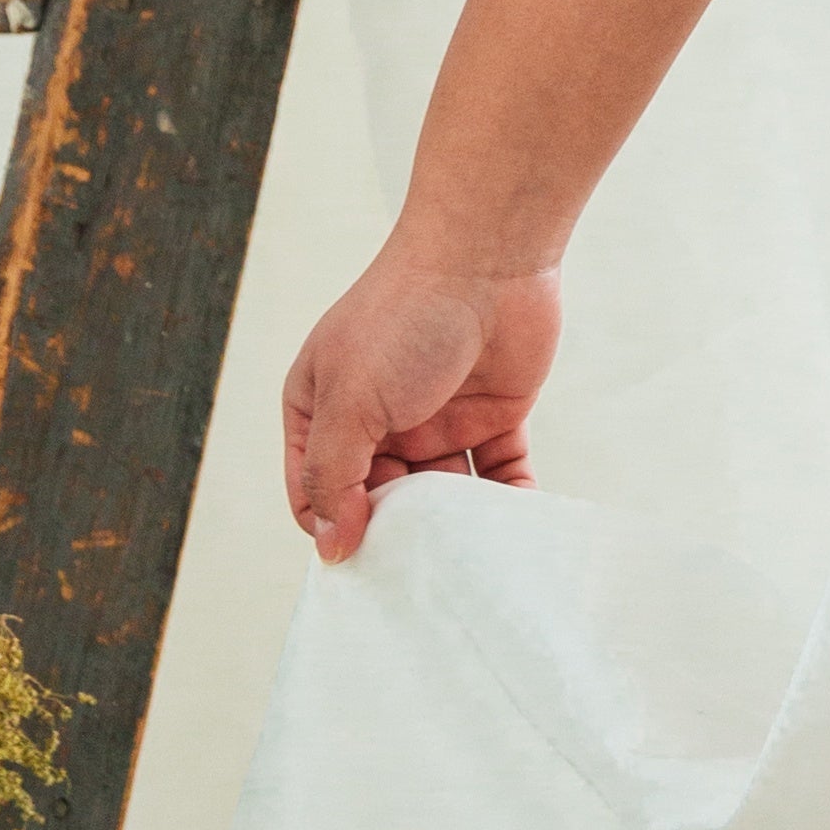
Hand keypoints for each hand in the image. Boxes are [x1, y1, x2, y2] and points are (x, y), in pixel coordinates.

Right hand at [281, 241, 563, 564]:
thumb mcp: (349, 400)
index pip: (315, 490)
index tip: (359, 561)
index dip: (332, 527)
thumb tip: (331, 546)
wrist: (488, 256)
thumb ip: (333, 474)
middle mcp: (378, 419)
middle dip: (397, 535)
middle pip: (381, 499)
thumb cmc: (403, 317)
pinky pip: (499, 474)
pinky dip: (506, 503)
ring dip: (454, 527)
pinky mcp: (493, 415)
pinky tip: (514, 533)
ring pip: (443, 495)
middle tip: (419, 573)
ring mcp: (436, 418)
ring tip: (468, 558)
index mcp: (325, 409)